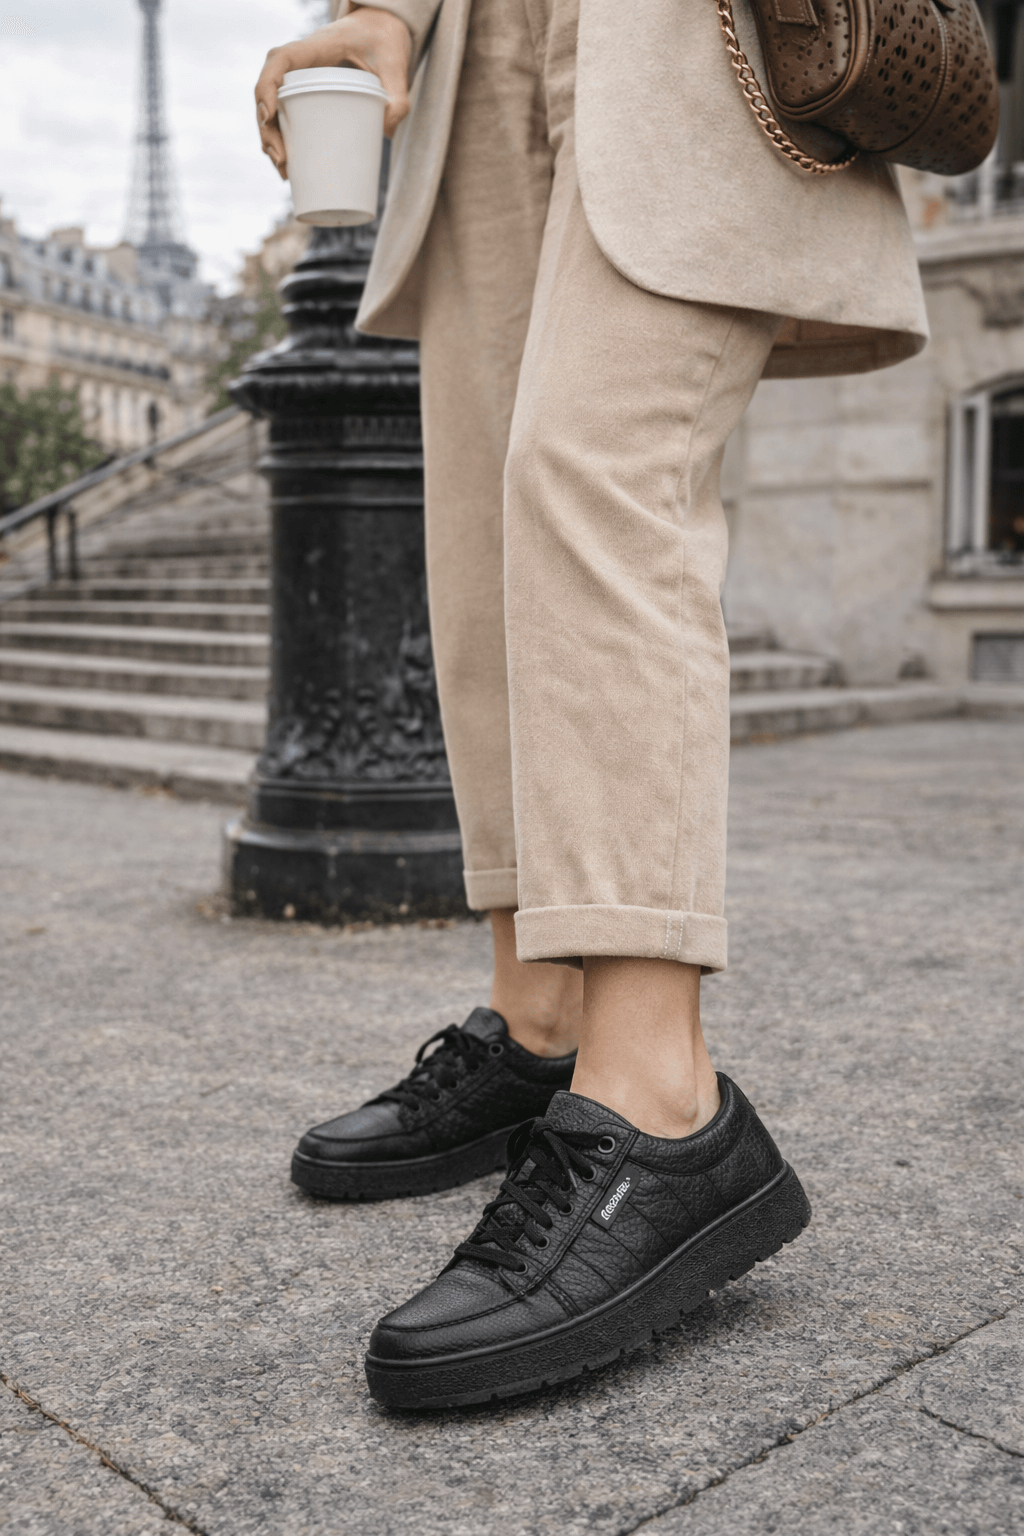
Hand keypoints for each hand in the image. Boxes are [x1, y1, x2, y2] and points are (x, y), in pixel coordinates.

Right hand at [255, 6, 412, 178]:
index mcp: (314, 47)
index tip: (269, 116)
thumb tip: (386, 132)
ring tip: (284, 171)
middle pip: (269, 92)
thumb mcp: (395, 63)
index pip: (279, 60)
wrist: (381, 30)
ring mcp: (300, 78)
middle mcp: (300, 62)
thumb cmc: (384, 40)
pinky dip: (283, 140)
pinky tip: (288, 166)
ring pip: (273, 107)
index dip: (267, 87)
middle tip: (282, 161)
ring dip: (271, 140)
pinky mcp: (307, 93)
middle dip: (268, 128)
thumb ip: (399, 95)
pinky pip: (286, 115)